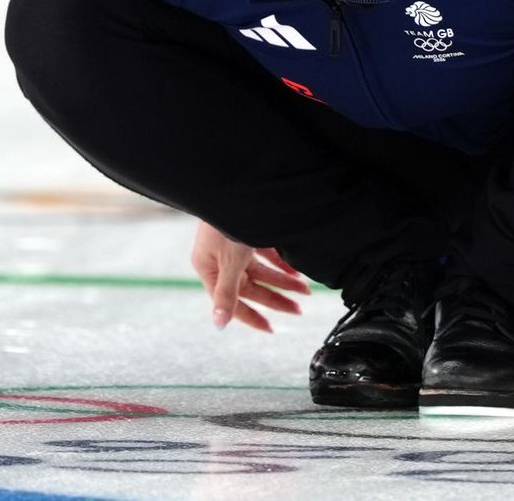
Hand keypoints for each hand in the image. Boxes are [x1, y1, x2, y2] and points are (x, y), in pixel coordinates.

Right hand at [190, 220, 310, 332]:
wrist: (234, 183)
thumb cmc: (227, 220)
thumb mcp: (229, 261)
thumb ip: (226, 293)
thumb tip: (218, 324)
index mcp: (208, 267)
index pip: (231, 300)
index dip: (251, 316)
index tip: (271, 329)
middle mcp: (219, 257)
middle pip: (250, 286)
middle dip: (276, 297)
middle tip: (299, 308)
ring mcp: (234, 244)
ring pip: (261, 270)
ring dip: (283, 280)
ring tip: (305, 290)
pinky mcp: (247, 231)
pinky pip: (266, 253)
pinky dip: (281, 262)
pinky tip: (296, 270)